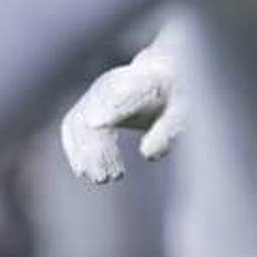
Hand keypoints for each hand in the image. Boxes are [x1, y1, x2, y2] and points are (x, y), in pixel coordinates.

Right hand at [59, 40, 183, 184]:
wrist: (165, 77)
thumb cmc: (179, 99)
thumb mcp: (183, 115)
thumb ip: (167, 132)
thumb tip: (148, 154)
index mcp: (146, 80)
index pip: (128, 92)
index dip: (112, 107)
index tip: (96, 124)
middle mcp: (117, 81)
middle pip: (96, 111)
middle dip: (99, 147)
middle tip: (112, 177)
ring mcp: (101, 89)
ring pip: (80, 120)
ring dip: (85, 152)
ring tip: (102, 178)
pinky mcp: (91, 101)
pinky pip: (73, 123)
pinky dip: (75, 148)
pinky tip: (83, 170)